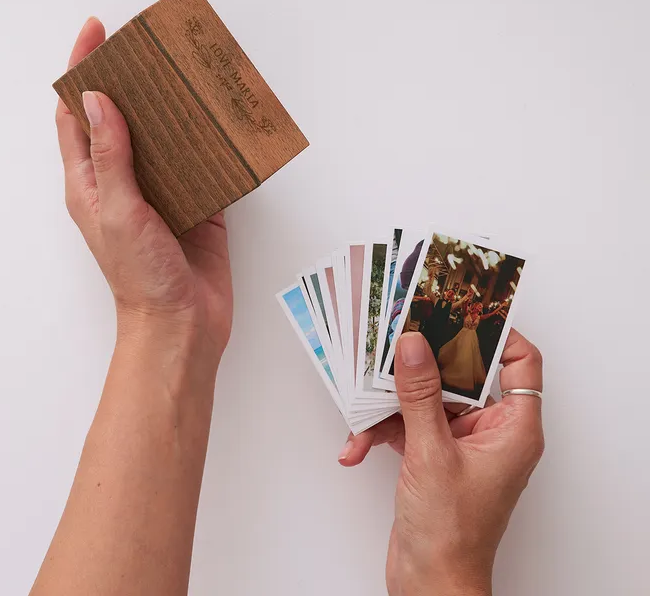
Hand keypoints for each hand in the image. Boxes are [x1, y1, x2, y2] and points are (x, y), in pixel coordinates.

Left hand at [55, 18, 233, 359]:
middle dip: (131, 76)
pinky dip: (206, 136)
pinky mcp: (195, 203)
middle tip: (152, 42)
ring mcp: (160, 191)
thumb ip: (110, 155)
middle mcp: (122, 180)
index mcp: (90, 181)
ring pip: (161, 134)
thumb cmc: (140, 276)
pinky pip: (198, 160)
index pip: (76, 114)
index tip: (97, 30)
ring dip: (171, 102)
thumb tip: (97, 98)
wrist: (182, 325)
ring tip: (187, 67)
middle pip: (121, 115)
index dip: (81, 70)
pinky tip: (219, 114)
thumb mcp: (118, 210)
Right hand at [339, 329, 543, 594]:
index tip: (457, 309)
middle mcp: (491, 430)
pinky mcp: (434, 455)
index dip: (495, 331)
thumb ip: (420, 393)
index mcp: (513, 427)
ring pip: (426, 398)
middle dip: (420, 365)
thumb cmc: (450, 533)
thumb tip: (413, 344)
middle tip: (393, 341)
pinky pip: (408, 424)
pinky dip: (381, 431)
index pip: (520, 361)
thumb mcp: (430, 452)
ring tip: (363, 415)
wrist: (428, 585)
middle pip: (460, 373)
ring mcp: (460, 443)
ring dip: (389, 406)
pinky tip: (358, 446)